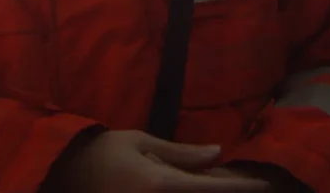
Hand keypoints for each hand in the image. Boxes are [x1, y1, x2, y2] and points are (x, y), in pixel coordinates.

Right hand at [45, 129, 270, 192]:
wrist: (65, 171)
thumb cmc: (104, 150)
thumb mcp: (142, 142)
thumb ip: (182, 154)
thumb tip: (218, 155)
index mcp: (161, 185)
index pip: (211, 188)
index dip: (241, 188)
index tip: (264, 185)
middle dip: (227, 192)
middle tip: (249, 184)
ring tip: (223, 183)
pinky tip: (191, 187)